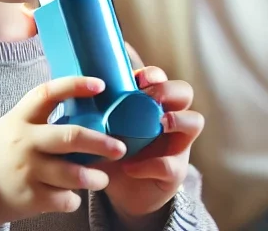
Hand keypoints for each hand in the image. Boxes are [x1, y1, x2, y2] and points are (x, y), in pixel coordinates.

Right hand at [0, 77, 127, 225]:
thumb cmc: (3, 151)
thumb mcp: (15, 125)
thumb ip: (43, 117)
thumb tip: (87, 105)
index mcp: (21, 118)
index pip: (48, 93)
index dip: (75, 85)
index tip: (100, 85)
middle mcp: (25, 142)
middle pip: (71, 137)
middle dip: (102, 143)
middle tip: (120, 149)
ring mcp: (28, 171)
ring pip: (74, 174)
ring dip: (95, 178)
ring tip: (102, 179)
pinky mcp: (30, 198)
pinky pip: (65, 199)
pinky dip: (73, 199)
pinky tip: (72, 196)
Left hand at [98, 65, 204, 228]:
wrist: (121, 193)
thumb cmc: (112, 152)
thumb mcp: (103, 129)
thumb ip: (96, 113)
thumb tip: (73, 91)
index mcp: (150, 104)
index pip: (160, 78)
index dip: (153, 74)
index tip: (137, 77)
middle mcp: (170, 118)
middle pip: (185, 92)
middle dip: (169, 89)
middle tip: (150, 96)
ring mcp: (177, 144)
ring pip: (194, 121)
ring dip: (177, 119)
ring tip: (159, 125)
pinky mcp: (175, 172)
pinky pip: (170, 164)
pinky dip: (149, 165)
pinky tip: (129, 167)